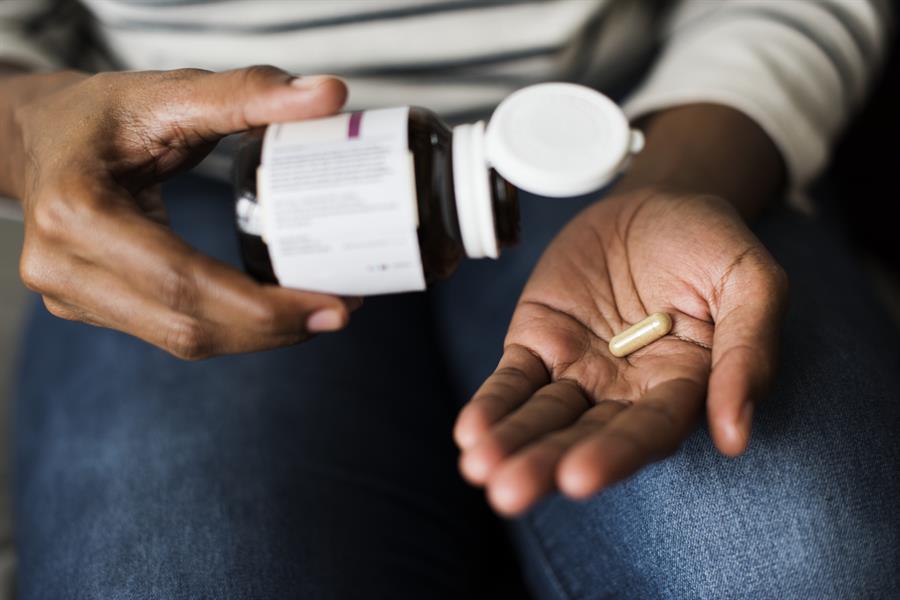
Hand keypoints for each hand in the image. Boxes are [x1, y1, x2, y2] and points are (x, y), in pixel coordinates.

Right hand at [8, 66, 354, 358]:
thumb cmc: (100, 114)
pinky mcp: (92, 307)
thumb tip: (329, 95)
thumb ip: (248, 92)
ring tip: (319, 312)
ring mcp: (72, 294)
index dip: (260, 307)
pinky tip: (276, 311)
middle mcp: (63, 265)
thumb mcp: (169, 92)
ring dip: (258, 336)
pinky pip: (172, 331)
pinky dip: (232, 328)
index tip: (330, 306)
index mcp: (75, 210)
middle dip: (273, 329)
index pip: (181, 280)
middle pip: (186, 325)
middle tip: (340, 312)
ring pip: (182, 340)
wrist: (41, 137)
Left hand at [454, 190, 787, 514]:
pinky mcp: (538, 343)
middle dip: (547, 464)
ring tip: (479, 468)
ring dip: (511, 443)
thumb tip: (735, 435)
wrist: (651, 203)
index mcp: (684, 385)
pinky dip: (492, 404)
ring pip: (543, 415)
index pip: (649, 430)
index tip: (579, 477)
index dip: (616, 453)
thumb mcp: (750, 280)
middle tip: (510, 492)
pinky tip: (469, 432)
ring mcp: (578, 369)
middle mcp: (627, 390)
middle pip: (586, 435)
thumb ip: (748, 349)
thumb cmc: (707, 243)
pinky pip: (513, 379)